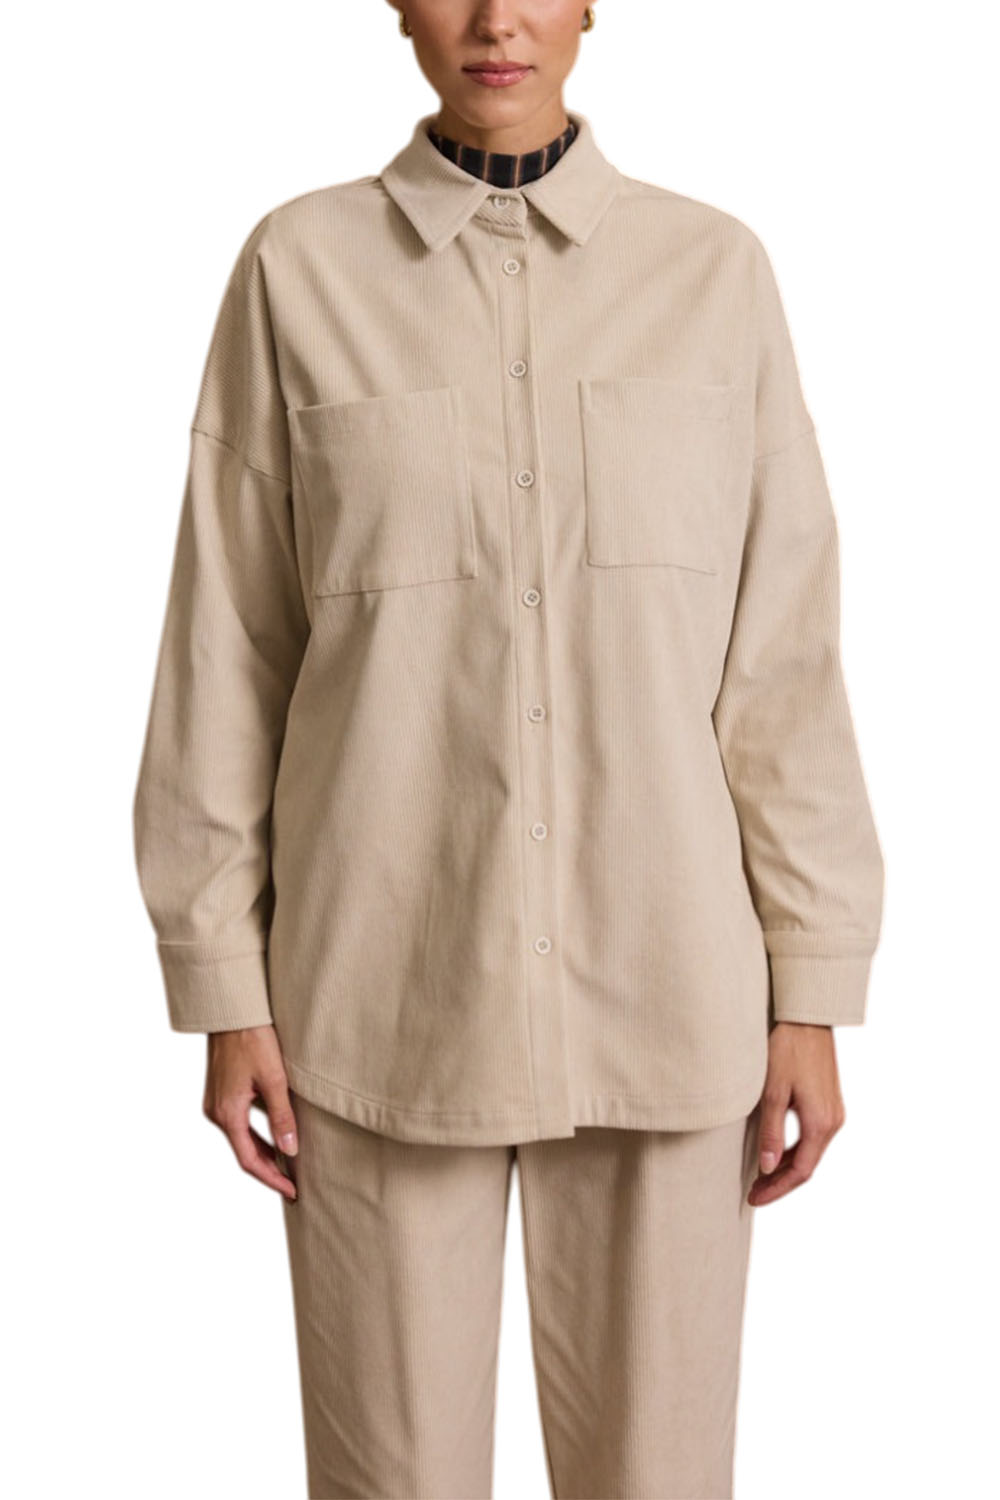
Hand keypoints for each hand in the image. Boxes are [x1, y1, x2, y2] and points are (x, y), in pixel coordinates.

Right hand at [203, 1024, 298, 1200]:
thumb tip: (290, 1152)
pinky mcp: (220, 1093)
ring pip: (241, 1138)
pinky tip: (275, 1138)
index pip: (249, 1161)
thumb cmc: (254, 1040)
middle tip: (294, 1184)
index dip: (271, 1179)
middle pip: (244, 1153)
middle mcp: (216, 1113)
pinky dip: (257, 1135)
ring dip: (264, 1153)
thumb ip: (282, 1117)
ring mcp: (216, 1103)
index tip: (292, 1191)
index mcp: (227, 1114)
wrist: (233, 1012)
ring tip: (289, 1166)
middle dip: (269, 1170)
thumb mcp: (274, 1080)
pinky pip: (239, 1124)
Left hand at [747, 1022, 845, 1206]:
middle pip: (807, 1166)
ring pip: (811, 1153)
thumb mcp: (772, 1092)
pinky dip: (795, 1150)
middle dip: (780, 1182)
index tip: (755, 1197)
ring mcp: (834, 1113)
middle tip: (754, 1192)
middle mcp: (833, 1122)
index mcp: (821, 1123)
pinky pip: (814, 1138)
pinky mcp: (830, 1104)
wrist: (807, 1021)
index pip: (800, 1171)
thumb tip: (767, 1168)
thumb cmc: (788, 1051)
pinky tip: (776, 1152)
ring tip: (760, 1176)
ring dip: (787, 1167)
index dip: (776, 1188)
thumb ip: (771, 1132)